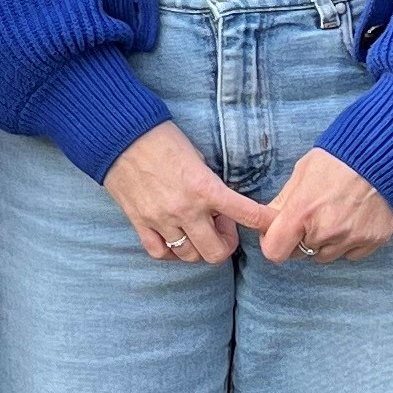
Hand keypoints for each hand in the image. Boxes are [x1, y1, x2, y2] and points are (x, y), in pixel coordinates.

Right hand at [103, 122, 274, 265]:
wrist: (120, 136)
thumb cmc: (162, 139)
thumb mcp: (198, 157)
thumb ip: (211, 185)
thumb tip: (219, 207)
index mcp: (204, 187)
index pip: (245, 213)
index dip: (264, 222)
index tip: (273, 226)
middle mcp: (185, 209)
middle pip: (216, 252)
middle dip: (225, 243)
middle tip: (221, 225)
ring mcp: (161, 220)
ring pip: (189, 256)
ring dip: (199, 247)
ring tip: (197, 229)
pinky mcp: (140, 223)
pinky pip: (160, 253)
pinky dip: (172, 251)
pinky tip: (175, 239)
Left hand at [259, 145, 392, 263]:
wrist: (383, 155)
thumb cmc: (340, 159)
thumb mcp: (303, 172)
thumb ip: (284, 201)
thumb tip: (268, 220)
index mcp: (302, 211)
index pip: (274, 250)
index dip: (273, 243)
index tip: (278, 234)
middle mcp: (326, 230)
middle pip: (300, 254)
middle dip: (300, 240)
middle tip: (312, 217)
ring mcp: (351, 238)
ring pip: (325, 256)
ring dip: (325, 243)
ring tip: (335, 215)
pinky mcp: (373, 241)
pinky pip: (350, 255)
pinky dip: (348, 243)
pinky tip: (353, 220)